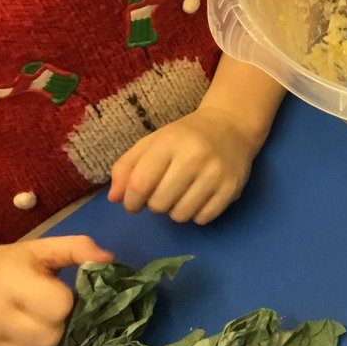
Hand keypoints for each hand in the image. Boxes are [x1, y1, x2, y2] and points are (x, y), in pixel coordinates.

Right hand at [0, 236, 112, 345]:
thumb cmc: (7, 266)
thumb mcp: (39, 250)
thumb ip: (76, 248)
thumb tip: (109, 260)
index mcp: (13, 283)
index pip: (59, 307)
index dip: (66, 302)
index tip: (59, 294)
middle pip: (49, 337)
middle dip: (57, 326)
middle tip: (47, 314)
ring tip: (35, 327)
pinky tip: (21, 341)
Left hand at [108, 106, 258, 225]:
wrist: (231, 126)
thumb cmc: (186, 136)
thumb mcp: (152, 142)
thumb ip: (127, 167)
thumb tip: (114, 198)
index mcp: (170, 142)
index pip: (140, 184)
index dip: (131, 201)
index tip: (133, 202)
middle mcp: (194, 157)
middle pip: (159, 204)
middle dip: (155, 204)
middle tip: (163, 191)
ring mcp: (216, 173)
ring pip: (180, 215)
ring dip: (175, 210)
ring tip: (181, 194)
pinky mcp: (231, 188)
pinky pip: (203, 219)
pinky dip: (196, 214)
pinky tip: (199, 197)